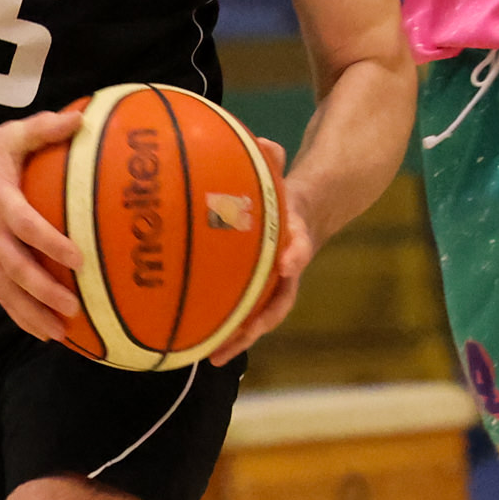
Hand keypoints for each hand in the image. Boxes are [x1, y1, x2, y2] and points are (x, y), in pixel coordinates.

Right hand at [0, 104, 87, 340]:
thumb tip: (82, 119)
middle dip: (44, 292)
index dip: (51, 245)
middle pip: (16, 269)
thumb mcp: (11, 135)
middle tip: (73, 308)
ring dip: (31, 314)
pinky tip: (40, 332)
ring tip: (59, 335)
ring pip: (6, 289)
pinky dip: (18, 314)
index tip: (78, 260)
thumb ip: (45, 128)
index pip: (26, 227)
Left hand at [207, 137, 310, 364]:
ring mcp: (271, 286)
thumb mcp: (281, 173)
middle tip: (238, 339)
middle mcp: (286, 270)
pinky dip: (222, 327)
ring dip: (237, 337)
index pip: (300, 247)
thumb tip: (262, 142)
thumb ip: (272, 159)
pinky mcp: (255, 292)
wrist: (307, 213)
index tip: (289, 261)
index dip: (295, 254)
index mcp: (295, 239)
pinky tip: (191, 340)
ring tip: (211, 356)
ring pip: (257, 317)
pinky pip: (240, 312)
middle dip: (257, 323)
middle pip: (276, 302)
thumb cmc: (285, 194)